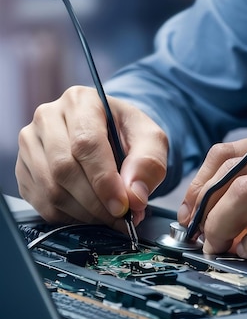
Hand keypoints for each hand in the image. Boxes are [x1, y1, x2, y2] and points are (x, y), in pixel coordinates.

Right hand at [16, 85, 167, 227]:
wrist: (109, 136)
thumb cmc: (127, 135)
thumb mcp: (151, 141)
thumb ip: (148, 164)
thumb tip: (134, 195)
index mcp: (80, 101)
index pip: (85, 143)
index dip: (104, 180)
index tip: (122, 205)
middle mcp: (48, 117)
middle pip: (63, 168)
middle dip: (95, 202)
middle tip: (119, 217)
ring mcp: (31, 143)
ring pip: (50, 189)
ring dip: (84, 212)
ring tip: (108, 216)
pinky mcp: (23, 168)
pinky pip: (41, 203)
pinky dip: (69, 217)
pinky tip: (89, 213)